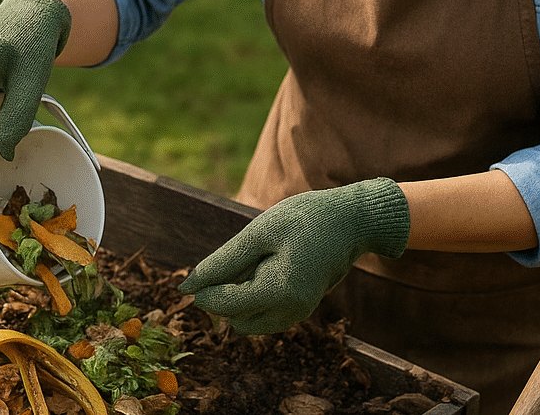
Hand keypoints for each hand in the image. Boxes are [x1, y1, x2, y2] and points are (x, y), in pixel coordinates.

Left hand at [178, 178, 409, 334]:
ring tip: (256, 261)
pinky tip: (265, 268)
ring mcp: (298, 314)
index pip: (224, 305)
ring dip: (239, 297)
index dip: (205, 288)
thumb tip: (186, 288)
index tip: (205, 267)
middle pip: (234, 318)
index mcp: (279, 292)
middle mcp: (290, 312)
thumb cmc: (305, 219)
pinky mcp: (300, 310)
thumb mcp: (258, 233)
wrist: (353, 220)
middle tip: (238, 258)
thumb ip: (222, 263)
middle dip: (224, 295)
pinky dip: (254, 296)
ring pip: (247, 320)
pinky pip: (263, 314)